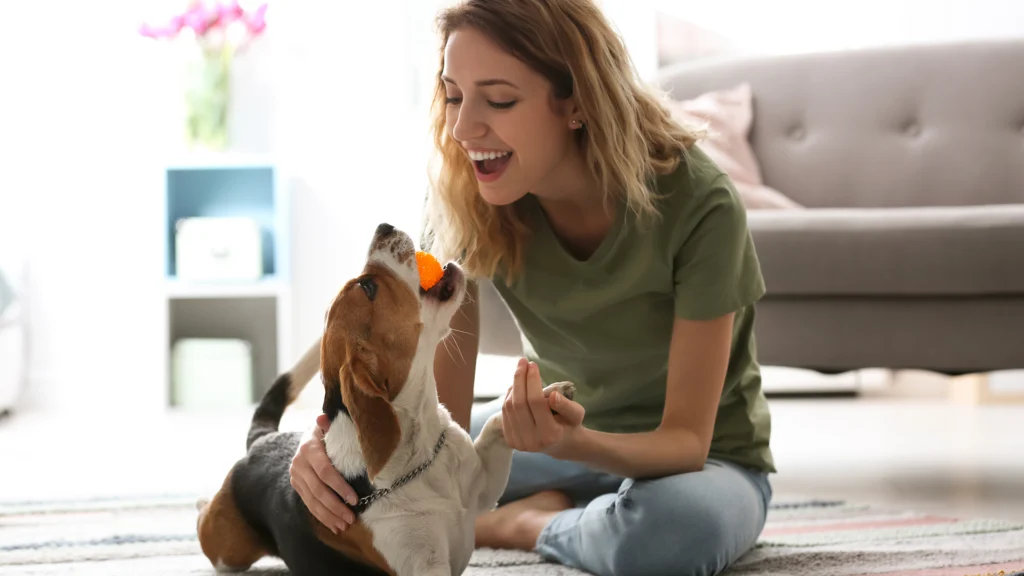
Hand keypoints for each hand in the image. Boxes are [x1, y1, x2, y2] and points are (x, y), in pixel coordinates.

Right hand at [289, 414, 358, 533]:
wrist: (307, 437)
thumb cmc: (327, 431)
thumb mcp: (329, 425)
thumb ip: (329, 425)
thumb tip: (323, 418)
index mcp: (308, 448)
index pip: (325, 472)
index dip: (340, 487)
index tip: (354, 500)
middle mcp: (299, 463)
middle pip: (318, 490)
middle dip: (336, 507)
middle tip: (351, 518)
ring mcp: (296, 476)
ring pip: (312, 501)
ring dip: (329, 516)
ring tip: (344, 525)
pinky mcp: (296, 485)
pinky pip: (309, 504)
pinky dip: (322, 517)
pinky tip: (334, 526)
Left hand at [502, 358, 585, 455]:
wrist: (561, 444)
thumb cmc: (570, 424)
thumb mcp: (577, 413)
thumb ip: (566, 405)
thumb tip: (553, 395)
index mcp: (550, 434)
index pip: (536, 402)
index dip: (532, 380)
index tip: (533, 364)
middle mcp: (532, 441)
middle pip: (519, 404)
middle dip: (519, 379)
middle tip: (523, 362)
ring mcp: (519, 443)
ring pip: (509, 408)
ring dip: (513, 386)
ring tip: (520, 372)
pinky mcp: (511, 441)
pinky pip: (505, 414)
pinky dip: (508, 397)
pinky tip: (516, 387)